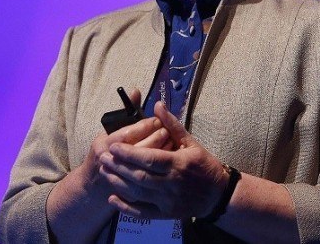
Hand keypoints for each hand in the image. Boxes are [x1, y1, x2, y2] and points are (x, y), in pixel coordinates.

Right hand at [80, 89, 171, 195]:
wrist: (93, 185)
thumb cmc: (106, 151)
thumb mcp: (112, 130)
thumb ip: (126, 111)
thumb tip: (136, 91)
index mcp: (104, 143)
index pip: (129, 133)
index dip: (146, 126)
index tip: (159, 120)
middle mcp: (108, 161)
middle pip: (137, 150)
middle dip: (155, 139)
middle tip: (168, 132)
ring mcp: (115, 178)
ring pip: (142, 167)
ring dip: (158, 155)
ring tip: (171, 145)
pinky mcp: (124, 192)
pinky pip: (145, 181)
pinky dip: (156, 173)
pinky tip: (166, 165)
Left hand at [99, 101, 228, 219]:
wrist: (217, 194)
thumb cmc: (204, 164)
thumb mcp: (190, 141)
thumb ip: (171, 124)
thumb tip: (157, 104)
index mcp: (178, 163)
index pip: (149, 158)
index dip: (129, 153)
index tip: (113, 146)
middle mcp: (172, 183)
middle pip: (140, 176)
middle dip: (118, 167)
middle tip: (102, 158)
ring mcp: (168, 201)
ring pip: (138, 193)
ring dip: (118, 183)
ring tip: (104, 173)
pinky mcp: (166, 214)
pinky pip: (143, 212)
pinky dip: (127, 207)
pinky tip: (113, 198)